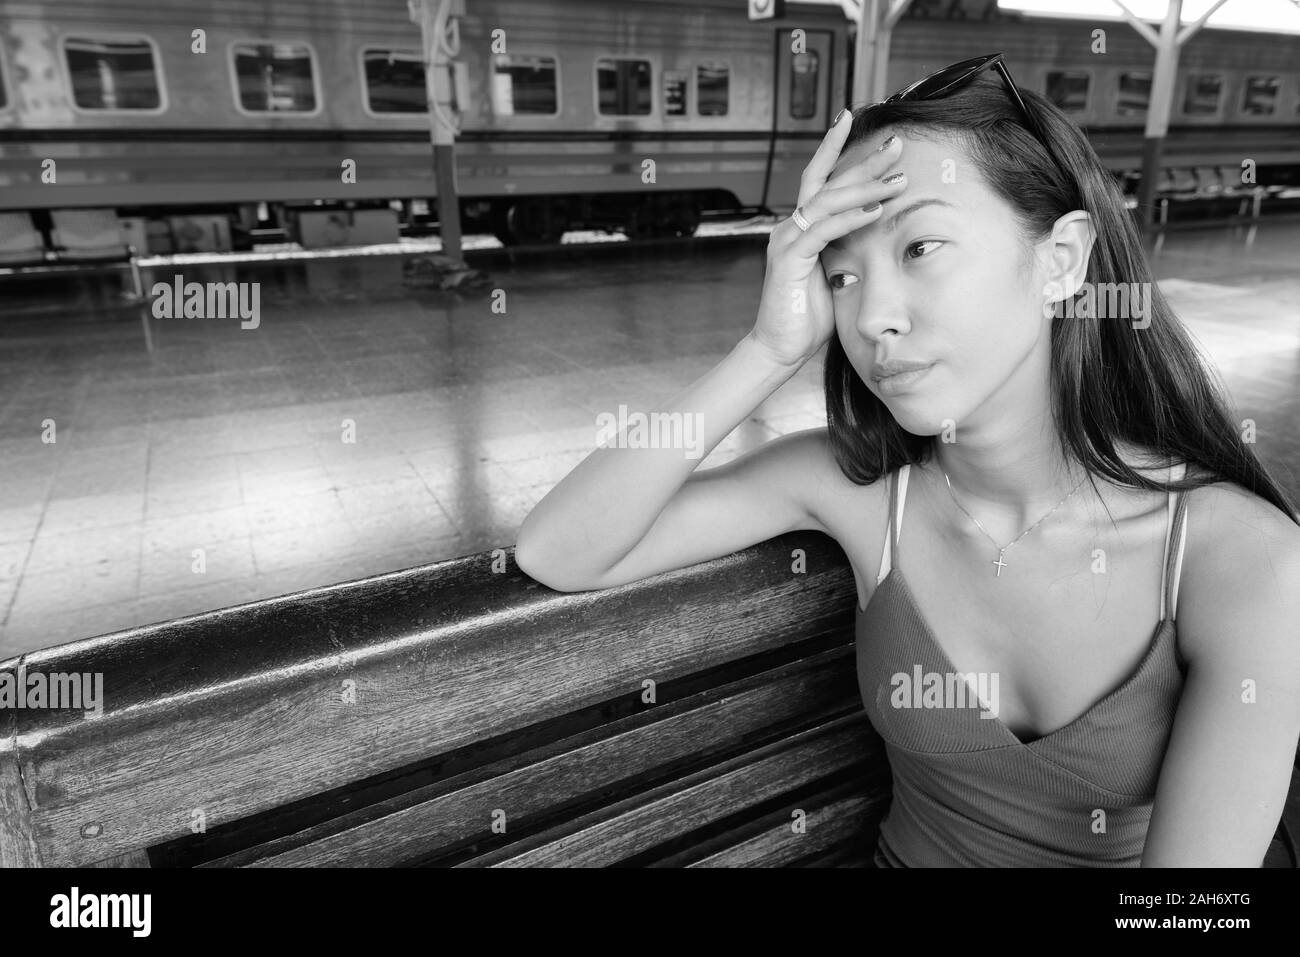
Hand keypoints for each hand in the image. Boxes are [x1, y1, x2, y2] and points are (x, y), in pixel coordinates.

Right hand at [749, 112, 906, 366]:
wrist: (779, 347)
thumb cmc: (808, 316)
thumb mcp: (833, 275)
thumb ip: (845, 250)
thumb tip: (872, 234)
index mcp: (801, 228)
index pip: (818, 178)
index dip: (832, 146)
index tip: (850, 117)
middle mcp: (790, 227)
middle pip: (829, 183)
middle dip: (863, 161)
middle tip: (896, 143)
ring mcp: (786, 241)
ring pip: (828, 202)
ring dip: (865, 188)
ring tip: (897, 178)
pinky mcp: (788, 260)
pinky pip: (823, 232)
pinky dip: (850, 219)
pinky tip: (875, 211)